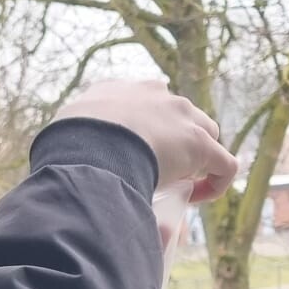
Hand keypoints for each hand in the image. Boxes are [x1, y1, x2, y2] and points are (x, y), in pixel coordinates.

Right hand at [52, 81, 237, 203]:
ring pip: (204, 134)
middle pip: (177, 114)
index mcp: (120, 89)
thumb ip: (71, 142)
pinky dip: (216, 182)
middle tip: (155, 168)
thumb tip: (69, 170)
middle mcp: (155, 94)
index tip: (130, 154)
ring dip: (195, 156)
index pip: (142, 103)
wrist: (87, 142)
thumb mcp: (64, 134)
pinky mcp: (200, 143)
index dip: (142, 130)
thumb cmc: (66, 143)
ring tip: (177, 183)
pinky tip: (196, 199)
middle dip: (173, 138)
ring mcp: (180, 115)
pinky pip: (223, 164)